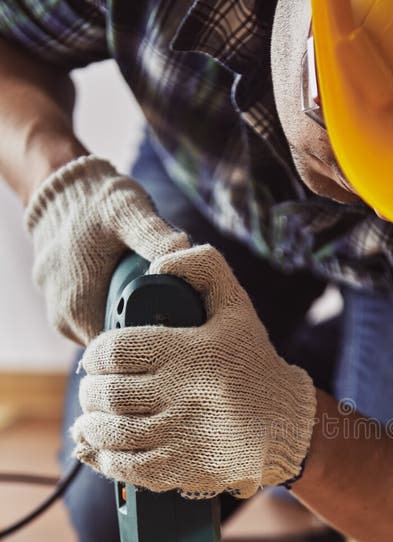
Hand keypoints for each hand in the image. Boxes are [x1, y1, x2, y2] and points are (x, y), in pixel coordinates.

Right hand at [25, 155, 188, 344]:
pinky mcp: (62, 308)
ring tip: (166, 311)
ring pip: (107, 335)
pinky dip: (116, 313)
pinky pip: (96, 321)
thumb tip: (185, 250)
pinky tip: (140, 301)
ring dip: (132, 326)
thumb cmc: (94, 198)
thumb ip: (154, 234)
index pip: (125, 355)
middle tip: (183, 321)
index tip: (185, 336)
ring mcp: (61, 317)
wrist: (58, 186)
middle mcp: (66, 323)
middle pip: (118, 348)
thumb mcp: (127, 211)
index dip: (156, 347)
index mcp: (80, 313)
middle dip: (148, 337)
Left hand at [71, 245, 316, 497]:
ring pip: (113, 431)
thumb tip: (158, 265)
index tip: (96, 360)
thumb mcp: (236, 306)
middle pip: (109, 393)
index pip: (117, 350)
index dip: (95, 355)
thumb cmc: (255, 363)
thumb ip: (202, 268)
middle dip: (90, 391)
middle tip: (93, 389)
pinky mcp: (184, 467)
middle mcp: (183, 393)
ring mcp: (183, 434)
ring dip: (92, 425)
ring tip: (91, 419)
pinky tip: (100, 449)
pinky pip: (130, 467)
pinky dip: (105, 459)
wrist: (288, 425)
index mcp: (191, 352)